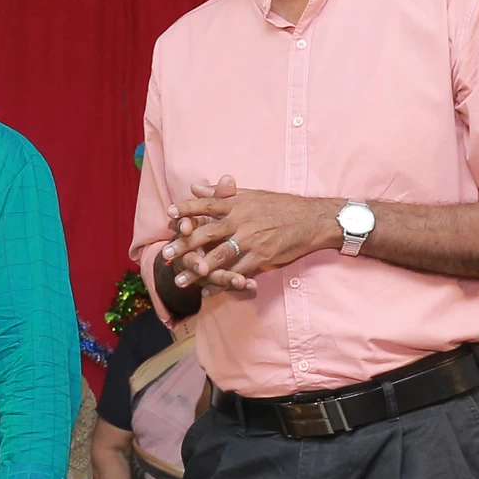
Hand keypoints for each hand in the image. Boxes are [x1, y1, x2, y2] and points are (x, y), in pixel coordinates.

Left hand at [164, 175, 339, 285]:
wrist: (312, 220)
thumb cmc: (280, 206)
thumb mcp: (251, 195)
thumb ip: (222, 193)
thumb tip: (195, 187)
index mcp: (237, 204)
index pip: (207, 204)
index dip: (187, 208)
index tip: (169, 214)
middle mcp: (242, 221)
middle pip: (208, 233)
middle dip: (185, 245)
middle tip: (166, 255)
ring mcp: (252, 240)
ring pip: (221, 257)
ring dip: (199, 270)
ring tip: (181, 281)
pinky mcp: (263, 257)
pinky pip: (239, 272)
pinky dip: (222, 283)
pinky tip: (207, 292)